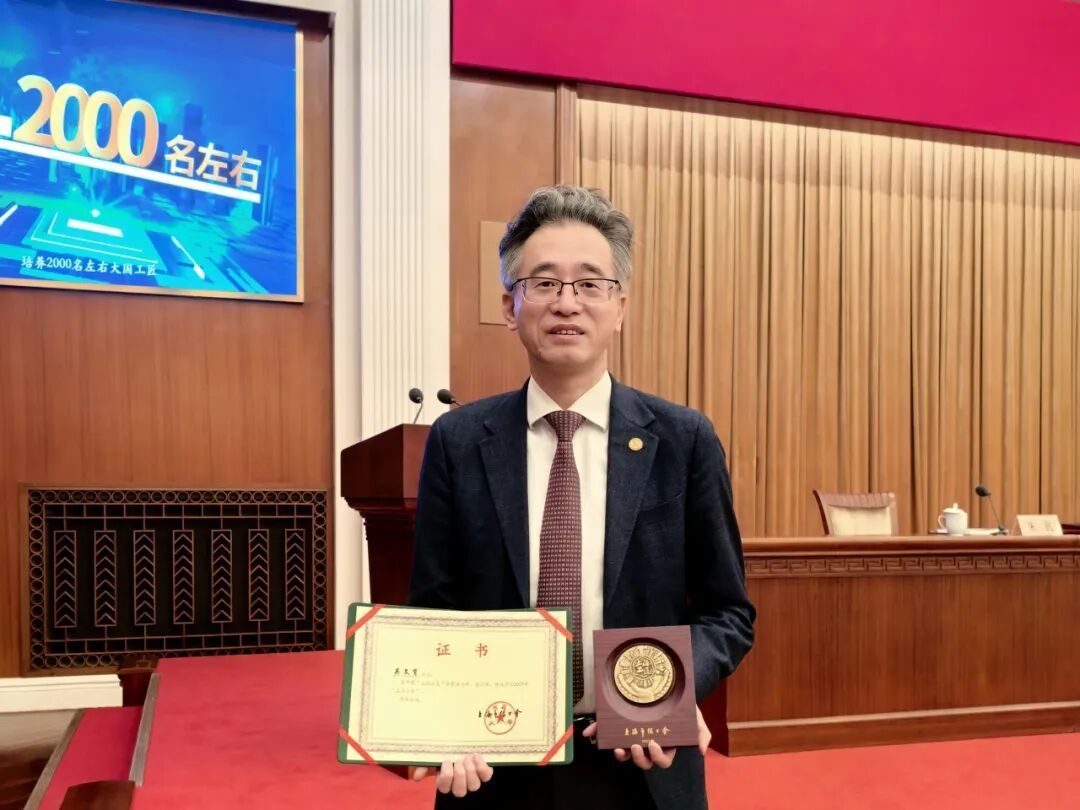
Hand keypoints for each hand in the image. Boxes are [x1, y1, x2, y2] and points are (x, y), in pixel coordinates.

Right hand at [411, 754, 492, 796]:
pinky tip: (475, 756)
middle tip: (458, 760)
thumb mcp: (432, 758)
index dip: (446, 776)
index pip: (444, 788)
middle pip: (460, 791)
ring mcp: (472, 780)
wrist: (460, 744)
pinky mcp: (484, 773)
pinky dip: (482, 766)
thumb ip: (423, 766)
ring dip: (470, 771)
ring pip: (474, 786)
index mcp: (445, 783)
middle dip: (459, 774)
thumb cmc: (444, 752)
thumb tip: (416, 776)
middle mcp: (459, 785)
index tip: (446, 760)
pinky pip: (486, 776)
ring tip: (467, 758)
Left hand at [581, 706, 710, 768]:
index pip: (661, 760)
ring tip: (618, 748)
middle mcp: (649, 744)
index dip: (656, 757)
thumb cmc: (684, 707)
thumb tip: (702, 751)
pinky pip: (609, 732)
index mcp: (666, 745)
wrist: (672, 686)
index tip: (652, 744)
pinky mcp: (621, 725)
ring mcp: (634, 735)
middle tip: (633, 746)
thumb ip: (702, 733)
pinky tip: (591, 731)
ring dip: (620, 754)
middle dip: (637, 759)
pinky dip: (598, 732)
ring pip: (626, 754)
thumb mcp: (696, 718)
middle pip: (642, 761)